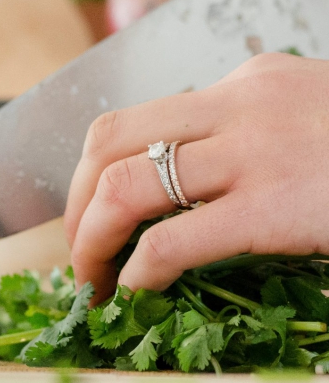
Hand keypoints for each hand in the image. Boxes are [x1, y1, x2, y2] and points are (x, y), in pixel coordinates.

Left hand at [64, 54, 328, 301]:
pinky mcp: (271, 207)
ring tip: (92, 281)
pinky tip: (133, 296)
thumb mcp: (310, 117)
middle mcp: (237, 105)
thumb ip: (254, 137)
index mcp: (244, 86)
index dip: (101, 173)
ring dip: (91, 242)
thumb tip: (210, 185)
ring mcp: (251, 152)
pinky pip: (170, 243)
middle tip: (81, 249)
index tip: (98, 216)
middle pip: (109, 140)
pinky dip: (134, 276)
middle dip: (77, 203)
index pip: (141, 121)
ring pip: (123, 187)